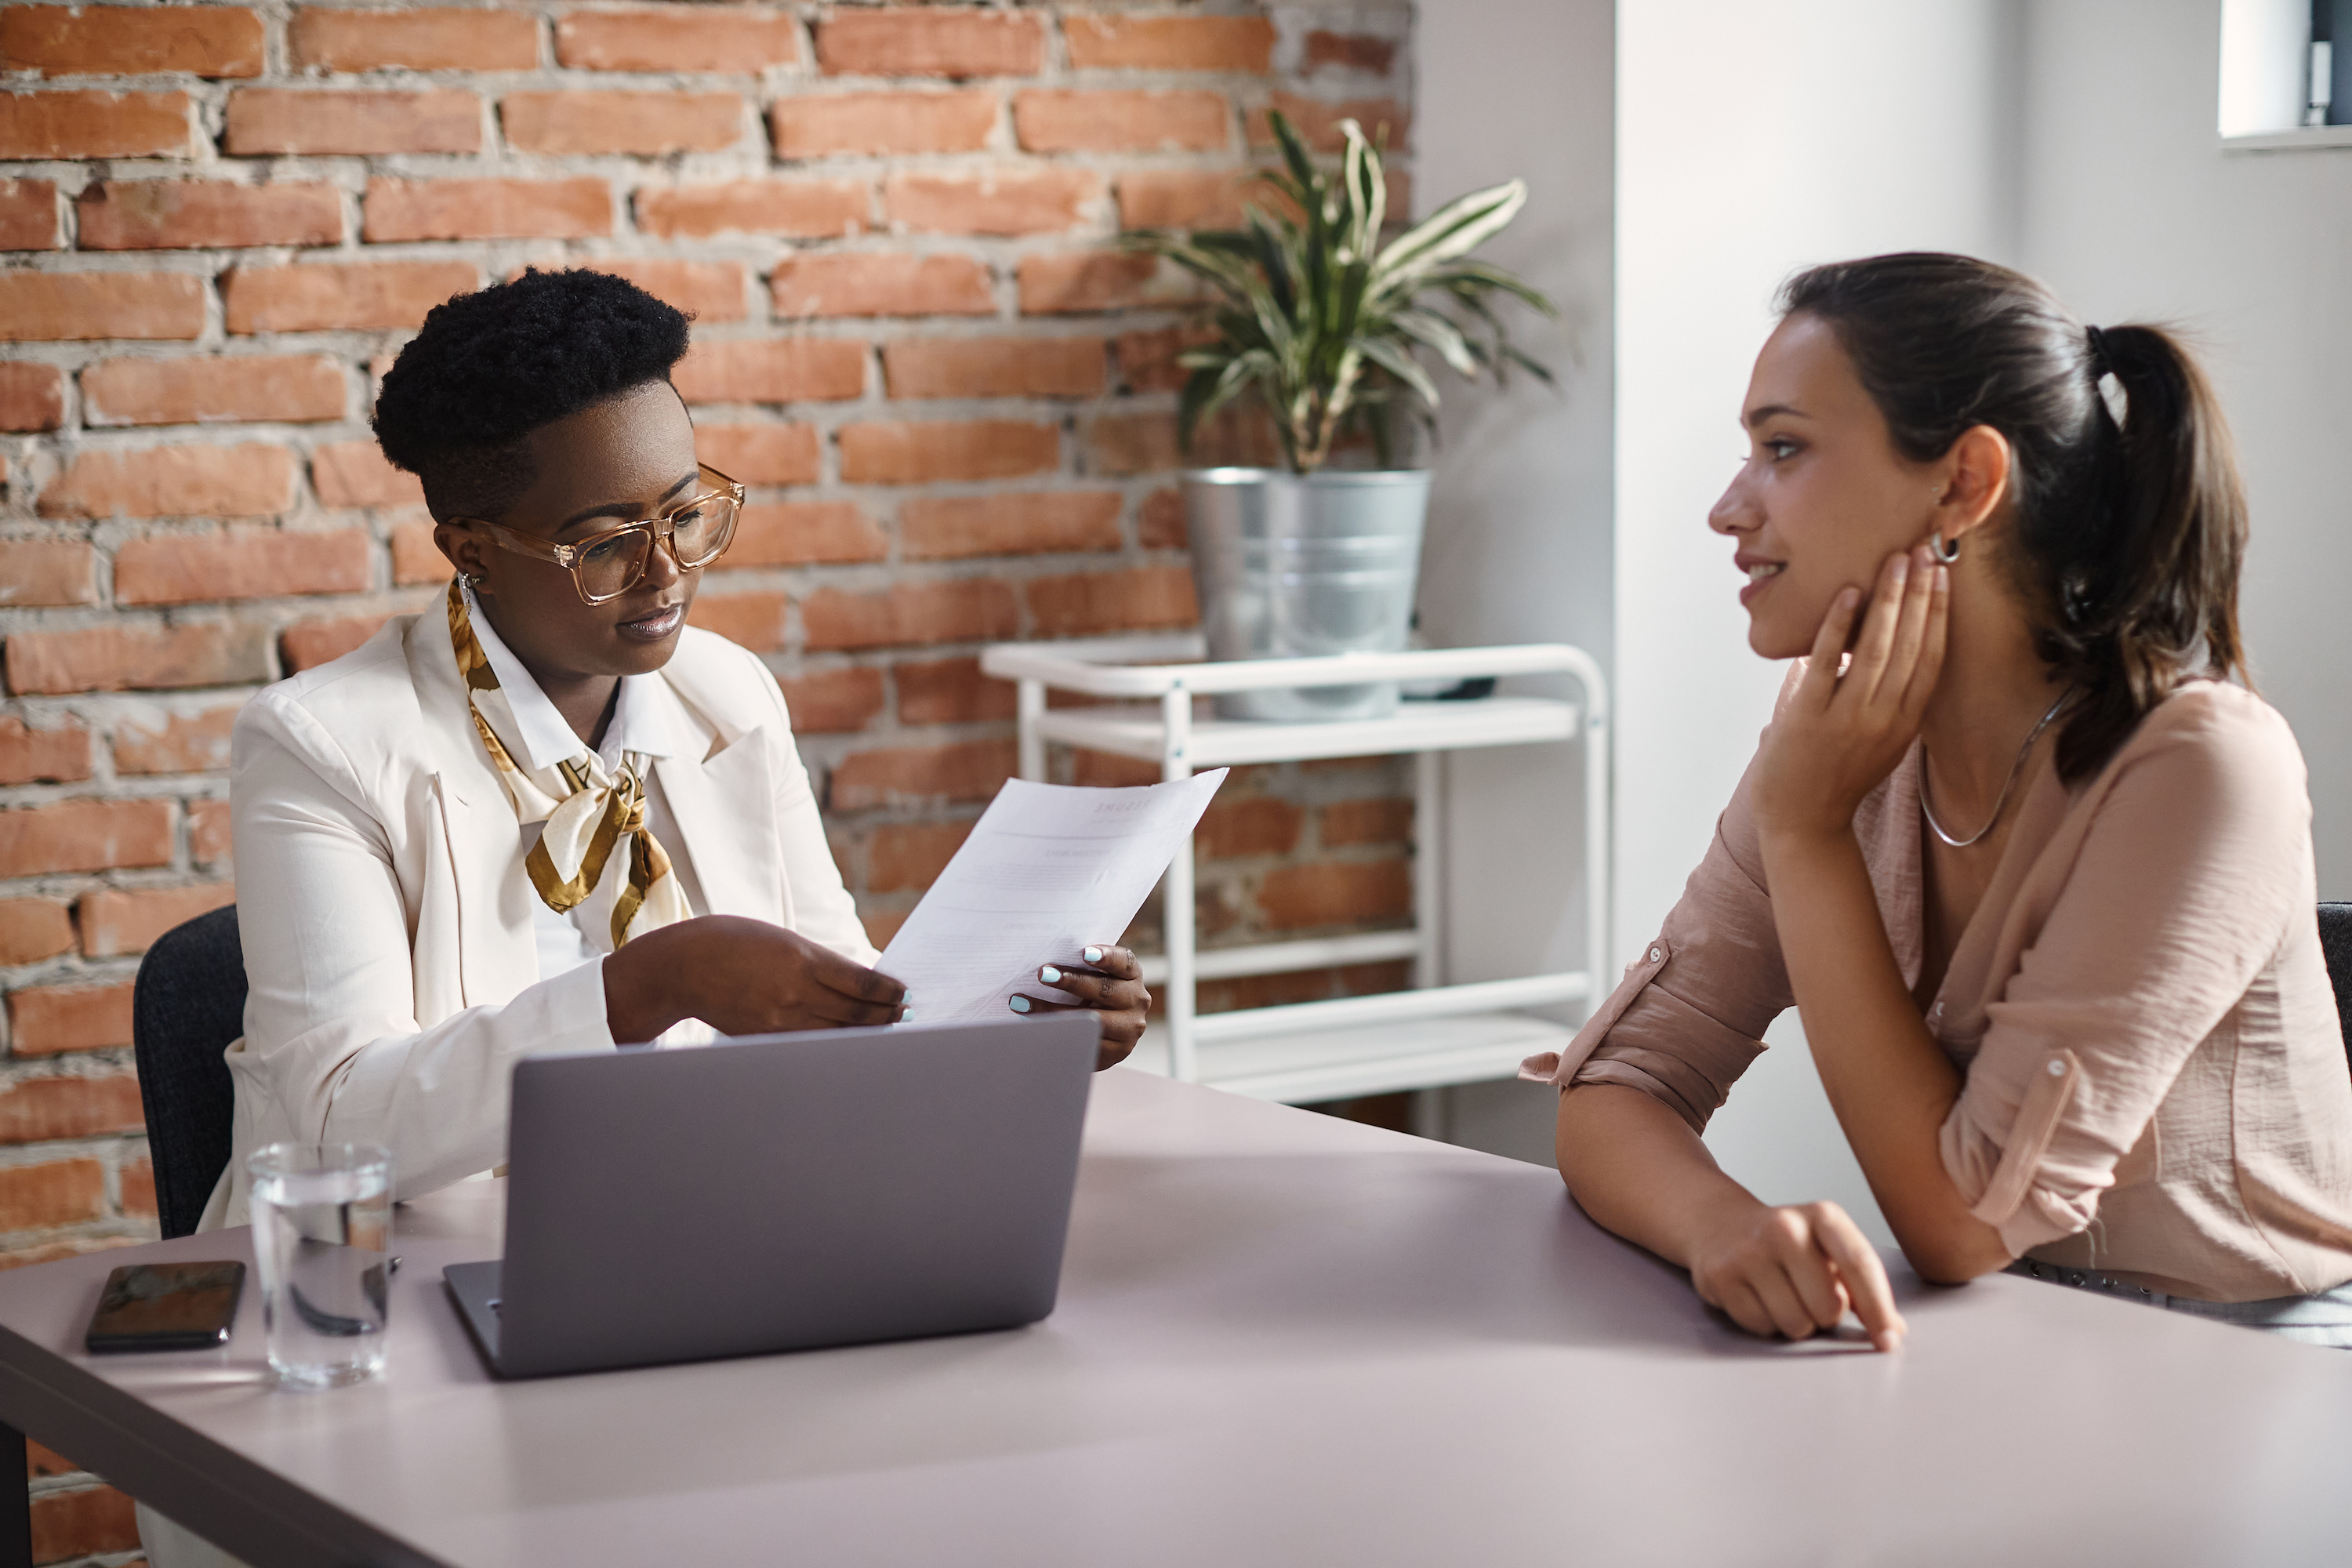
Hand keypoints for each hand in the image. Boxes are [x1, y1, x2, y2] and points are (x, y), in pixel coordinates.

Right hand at [604, 915, 907, 1042]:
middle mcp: (795, 991)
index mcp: (802, 958)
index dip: (890, 992)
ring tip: (888, 1029)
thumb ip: (821, 962)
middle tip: (906, 1014)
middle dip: (886, 1015)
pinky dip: (835, 1042)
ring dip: (867, 1032)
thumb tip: (861, 982)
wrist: (684, 966)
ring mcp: (780, 1019)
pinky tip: (850, 1039)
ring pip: (837, 1033)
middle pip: (856, 1012)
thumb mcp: (784, 940)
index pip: (862, 982)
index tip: (906, 993)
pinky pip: (810, 1043)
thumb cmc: (736, 942)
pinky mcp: (766, 1037)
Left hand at [1008, 944, 1148, 1069]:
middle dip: (1071, 982)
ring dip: (1054, 1011)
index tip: (1083, 952)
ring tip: (1022, 1002)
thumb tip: (1046, 954)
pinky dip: (1056, 1034)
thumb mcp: (1093, 976)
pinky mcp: (1116, 1052)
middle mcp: (1137, 1001)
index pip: (1123, 962)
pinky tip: (1033, 1027)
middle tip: (1042, 974)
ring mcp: (1129, 1029)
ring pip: (1092, 1020)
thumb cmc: (1089, 993)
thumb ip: (1081, 966)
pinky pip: (1084, 1043)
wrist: (1098, 1031)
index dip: (1106, 957)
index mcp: (1132, 976)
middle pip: (1105, 990)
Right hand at [1688, 1199, 1906, 1351]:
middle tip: (1809, 1295)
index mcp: (1823, 1216)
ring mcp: (1749, 1251)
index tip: (1888, 1341)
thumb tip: (1893, 1330)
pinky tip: (1757, 1297)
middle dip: (1826, 1315)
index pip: (1860, 1265)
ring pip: (1796, 1324)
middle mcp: (1785, 1227)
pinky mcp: (1721, 1276)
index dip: (1879, 1308)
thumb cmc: (1787, 1243)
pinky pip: (1762, 1327)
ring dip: (1796, 1322)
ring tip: (1782, 1295)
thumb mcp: (1829, 1248)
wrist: (1719, 1222)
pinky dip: (1765, 1323)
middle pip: (1830, 1308)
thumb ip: (1862, 1286)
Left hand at [1751, 544, 1948, 842]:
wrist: (1803, 823)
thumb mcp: (1877, 740)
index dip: (1939, 614)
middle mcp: (1885, 719)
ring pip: (1879, 649)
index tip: (1942, 575)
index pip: (1932, 658)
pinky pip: (1828, 662)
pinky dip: (1840, 626)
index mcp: (1905, 722)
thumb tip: (1876, 648)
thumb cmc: (1836, 777)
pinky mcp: (1810, 717)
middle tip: (1923, 550)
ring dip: (1889, 601)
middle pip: (1913, 646)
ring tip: (1894, 560)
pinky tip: (1848, 593)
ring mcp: (1849, 718)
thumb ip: (1884, 699)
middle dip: (1920, 595)